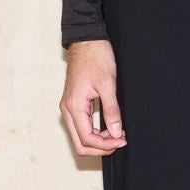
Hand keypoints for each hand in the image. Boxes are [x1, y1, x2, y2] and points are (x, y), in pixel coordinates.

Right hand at [60, 39, 126, 155]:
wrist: (87, 41)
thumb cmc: (96, 57)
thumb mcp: (108, 84)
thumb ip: (111, 110)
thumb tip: (115, 132)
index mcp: (74, 105)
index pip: (87, 139)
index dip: (106, 145)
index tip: (122, 140)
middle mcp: (67, 109)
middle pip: (80, 143)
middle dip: (100, 148)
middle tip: (120, 142)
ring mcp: (69, 107)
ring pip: (80, 137)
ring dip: (98, 141)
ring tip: (117, 135)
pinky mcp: (74, 104)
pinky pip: (81, 126)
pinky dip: (94, 132)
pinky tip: (109, 127)